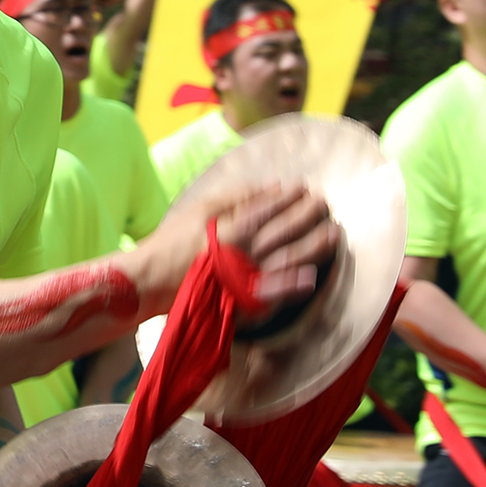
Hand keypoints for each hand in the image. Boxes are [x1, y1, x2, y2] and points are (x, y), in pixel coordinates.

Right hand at [183, 182, 339, 306]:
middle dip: (308, 216)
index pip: (268, 208)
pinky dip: (293, 284)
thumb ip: (236, 197)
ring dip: (313, 246)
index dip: (289, 197)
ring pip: (286, 260)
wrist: (152, 284)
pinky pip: (274, 292)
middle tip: (325, 204)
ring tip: (333, 233)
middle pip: (284, 232)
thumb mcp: (200, 210)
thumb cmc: (173, 244)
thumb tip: (272, 186)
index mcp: (230, 228)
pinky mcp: (241, 300)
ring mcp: (243, 278)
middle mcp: (241, 253)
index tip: (305, 188)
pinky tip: (312, 276)